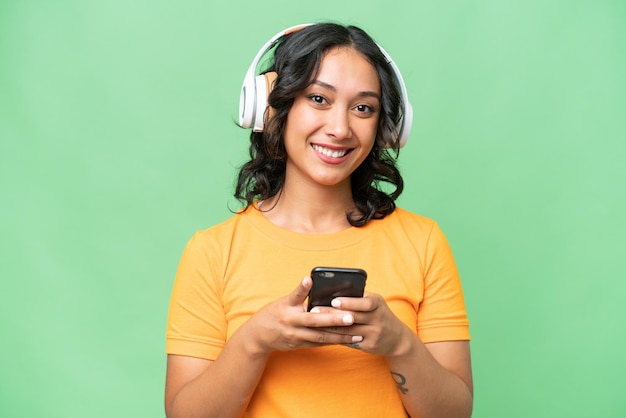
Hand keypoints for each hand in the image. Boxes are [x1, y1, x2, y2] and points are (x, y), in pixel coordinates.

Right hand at [242, 277, 364, 356]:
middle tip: (352, 317)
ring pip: (321, 337)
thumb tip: (311, 280)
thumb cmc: (273, 314)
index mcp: (287, 308)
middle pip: (315, 322)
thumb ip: (299, 294)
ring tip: (357, 333)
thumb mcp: (283, 301)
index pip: (296, 296)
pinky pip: (319, 344)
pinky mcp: (300, 345)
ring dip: (340, 336)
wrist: (258, 337)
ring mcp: (296, 336)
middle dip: (335, 320)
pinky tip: (347, 340)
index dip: (303, 288)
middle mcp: (292, 323)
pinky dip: (333, 341)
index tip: (310, 279)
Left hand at [319, 292, 411, 356]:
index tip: (334, 301)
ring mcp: (374, 334)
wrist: (397, 338)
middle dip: (332, 314)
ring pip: (348, 330)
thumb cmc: (379, 314)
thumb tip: (333, 291)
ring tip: (314, 322)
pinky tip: (323, 333)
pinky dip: (336, 337)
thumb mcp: (375, 302)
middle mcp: (377, 319)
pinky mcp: (369, 346)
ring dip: (330, 326)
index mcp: (378, 304)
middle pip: (352, 317)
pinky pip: (349, 341)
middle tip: (314, 310)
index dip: (349, 302)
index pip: (364, 303)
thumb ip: (359, 297)